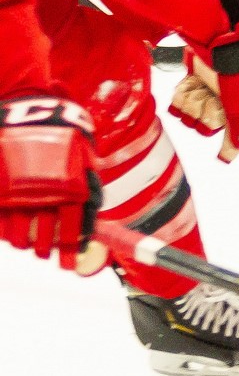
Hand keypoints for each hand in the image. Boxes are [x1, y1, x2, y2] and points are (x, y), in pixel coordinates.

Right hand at [0, 96, 105, 274]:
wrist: (33, 111)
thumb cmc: (65, 138)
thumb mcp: (85, 159)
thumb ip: (88, 189)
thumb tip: (93, 230)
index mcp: (74, 184)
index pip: (75, 226)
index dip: (72, 248)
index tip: (69, 265)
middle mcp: (48, 189)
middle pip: (47, 233)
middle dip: (45, 247)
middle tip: (44, 254)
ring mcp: (21, 189)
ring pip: (22, 230)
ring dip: (24, 241)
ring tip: (26, 244)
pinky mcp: (2, 188)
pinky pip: (2, 220)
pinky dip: (5, 229)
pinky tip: (9, 232)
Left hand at [169, 0, 238, 161]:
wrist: (221, 35)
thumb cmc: (238, 71)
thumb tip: (228, 158)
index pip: (222, 130)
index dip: (214, 123)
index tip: (216, 111)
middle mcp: (228, 100)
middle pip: (203, 122)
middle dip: (200, 110)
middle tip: (208, 92)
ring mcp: (211, 87)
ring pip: (190, 109)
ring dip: (189, 98)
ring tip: (197, 83)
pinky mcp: (196, 75)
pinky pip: (181, 95)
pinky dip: (181, 91)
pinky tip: (188, 80)